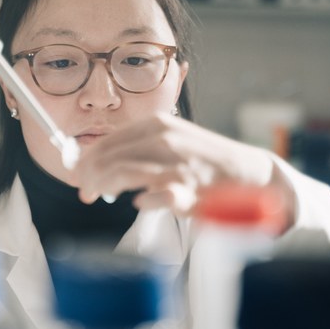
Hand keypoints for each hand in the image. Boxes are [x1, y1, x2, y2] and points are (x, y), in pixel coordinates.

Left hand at [72, 113, 294, 229]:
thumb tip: (98, 160)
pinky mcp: (188, 191)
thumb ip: (139, 146)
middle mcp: (165, 140)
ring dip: (104, 186)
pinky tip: (141, 203)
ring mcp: (176, 165)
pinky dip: (142, 202)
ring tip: (98, 196)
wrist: (251, 175)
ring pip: (122, 173)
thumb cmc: (205, 160)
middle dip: (89, 176)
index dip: (88, 159)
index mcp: (158, 125)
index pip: (109, 140)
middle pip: (109, 157)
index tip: (78, 173)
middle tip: (84, 191)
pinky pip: (152, 198)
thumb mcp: (172, 140)